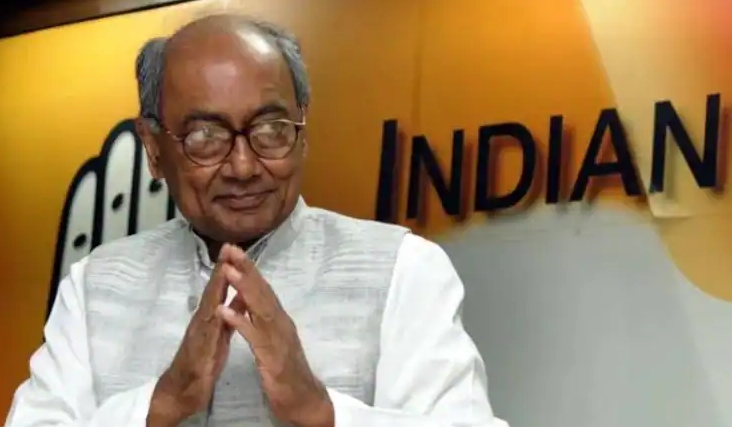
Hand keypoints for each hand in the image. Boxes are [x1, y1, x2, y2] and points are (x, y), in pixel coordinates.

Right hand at [147, 247, 243, 425]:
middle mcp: (204, 319)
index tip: (237, 248)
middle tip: (229, 247)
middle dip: (222, 268)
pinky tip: (216, 307)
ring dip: (216, 287)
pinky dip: (212, 320)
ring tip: (224, 267)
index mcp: (212, 315)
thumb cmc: (203, 360)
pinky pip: (207, 333)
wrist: (184, 388)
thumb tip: (241, 295)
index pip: (222, 288)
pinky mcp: (200, 349)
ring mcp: (200, 333)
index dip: (229, 268)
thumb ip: (230, 314)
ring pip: (209, 306)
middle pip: (214, 290)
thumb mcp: (221, 333)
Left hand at [216, 245, 333, 426]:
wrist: (305, 400)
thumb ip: (266, 323)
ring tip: (227, 271)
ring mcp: (277, 339)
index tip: (235, 251)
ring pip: (259, 308)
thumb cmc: (288, 373)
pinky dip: (239, 322)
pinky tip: (224, 311)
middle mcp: (281, 324)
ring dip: (243, 288)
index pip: (264, 290)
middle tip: (232, 248)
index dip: (250, 269)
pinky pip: (253, 337)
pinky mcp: (272, 357)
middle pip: (262, 292)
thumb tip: (255, 303)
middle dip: (247, 269)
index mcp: (279, 320)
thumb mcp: (275, 342)